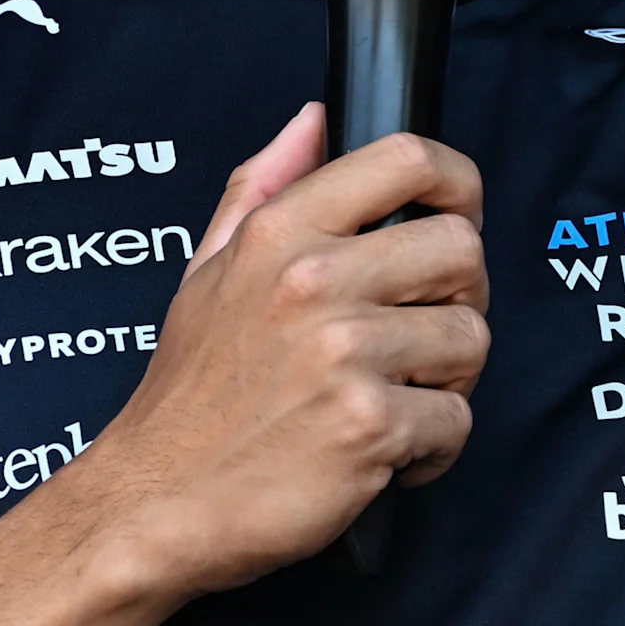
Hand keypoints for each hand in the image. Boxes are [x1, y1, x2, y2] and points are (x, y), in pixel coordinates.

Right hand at [70, 104, 489, 596]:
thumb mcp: (206, 270)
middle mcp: (314, 280)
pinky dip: (433, 449)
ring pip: (471, 337)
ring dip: (447, 379)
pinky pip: (456, 421)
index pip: (407, 158)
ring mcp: (344, 352)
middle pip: (462, 248)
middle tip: (422, 333)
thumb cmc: (188, 398)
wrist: (153, 505)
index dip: (457, 182)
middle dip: (459, 295)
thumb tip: (313, 120)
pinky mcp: (369, 425)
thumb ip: (261, 185)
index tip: (459, 214)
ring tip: (395, 399)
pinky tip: (386, 454)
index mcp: (280, 233)